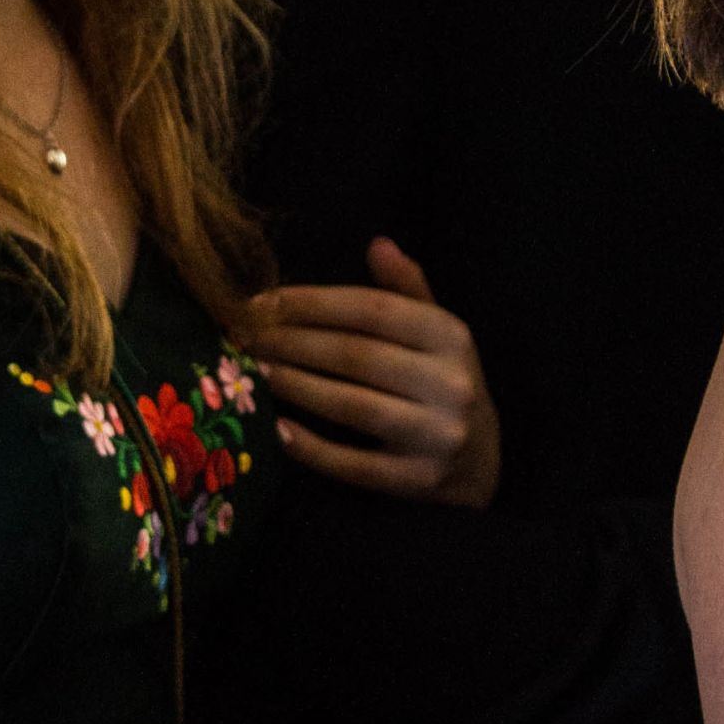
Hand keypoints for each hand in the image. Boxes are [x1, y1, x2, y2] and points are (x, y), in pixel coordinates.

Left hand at [244, 238, 499, 507]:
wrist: (480, 462)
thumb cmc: (439, 380)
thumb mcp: (435, 331)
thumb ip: (405, 289)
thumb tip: (378, 243)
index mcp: (451, 335)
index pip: (372, 309)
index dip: (311, 303)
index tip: (261, 301)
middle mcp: (450, 383)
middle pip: (355, 355)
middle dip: (291, 342)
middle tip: (243, 335)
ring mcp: (437, 436)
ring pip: (352, 406)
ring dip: (295, 386)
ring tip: (253, 370)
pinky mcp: (418, 481)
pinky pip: (354, 465)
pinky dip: (311, 447)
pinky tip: (276, 429)